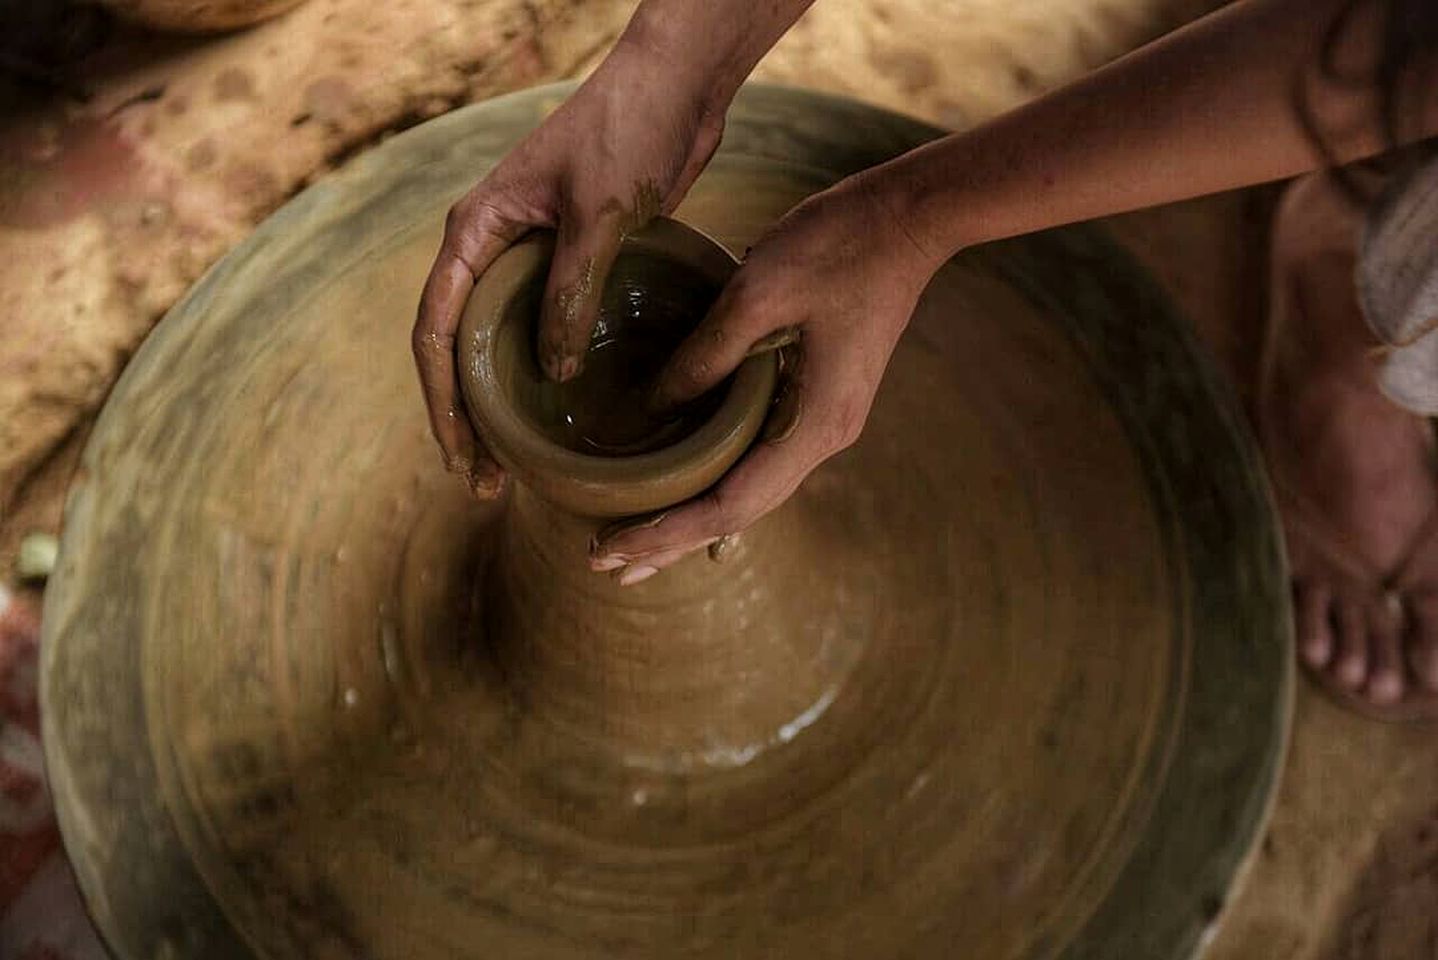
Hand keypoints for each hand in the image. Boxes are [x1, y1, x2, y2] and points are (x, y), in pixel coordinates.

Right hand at [413, 36, 727, 496]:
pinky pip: (543, 331)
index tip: (461, 459)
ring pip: (500, 346)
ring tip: (517, 467)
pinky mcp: (570, 264)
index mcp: (474, 231)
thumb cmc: (628, 133)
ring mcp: (528, 257)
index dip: (441, 403)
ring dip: (504, 405)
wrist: (675, 88)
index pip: (435, 331)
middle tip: (486, 484)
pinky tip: (562, 417)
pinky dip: (543, 376)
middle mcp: (490, 248)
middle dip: (466, 419)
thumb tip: (553, 375)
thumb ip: (569, 293)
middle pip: (459, 349)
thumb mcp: (598, 217)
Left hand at [589, 173, 940, 583]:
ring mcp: (823, 420)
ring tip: (632, 543)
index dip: (667, 532)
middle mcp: (823, 437)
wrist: (908, 218)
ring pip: (747, 489)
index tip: (610, 548)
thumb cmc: (838, 245)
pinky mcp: (817, 398)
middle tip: (604, 563)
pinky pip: (757, 457)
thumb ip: (704, 355)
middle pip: (738, 512)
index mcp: (815, 425)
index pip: (730, 505)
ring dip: (689, 517)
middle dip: (670, 540)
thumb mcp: (757, 292)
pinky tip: (685, 493)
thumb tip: (652, 407)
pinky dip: (714, 481)